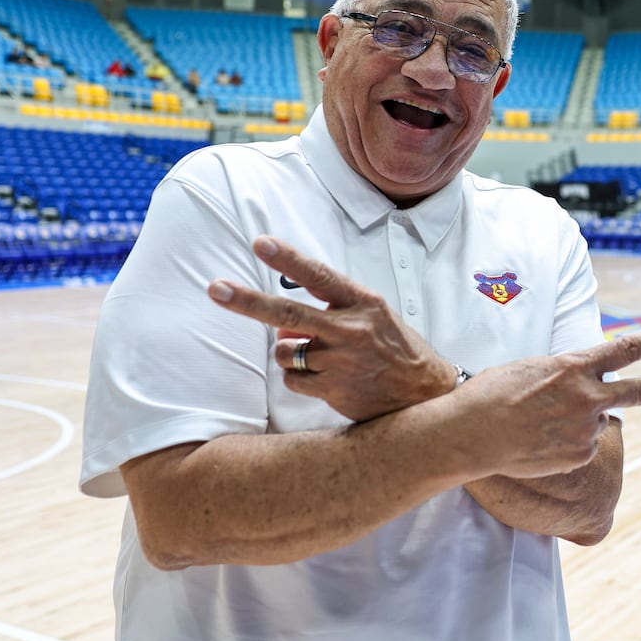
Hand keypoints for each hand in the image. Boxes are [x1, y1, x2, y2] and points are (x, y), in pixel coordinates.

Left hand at [208, 236, 454, 421]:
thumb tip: (281, 325)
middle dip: (247, 301)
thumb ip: (333, 311)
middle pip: (288, 314)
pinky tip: (324, 378)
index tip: (261, 243)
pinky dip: (298, 377)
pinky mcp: (334, 390)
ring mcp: (341, 361)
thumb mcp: (375, 317)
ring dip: (289, 353)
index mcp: (364, 303)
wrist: (425, 396)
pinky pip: (293, 379)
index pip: (319, 276)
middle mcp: (351, 329)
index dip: (288, 258)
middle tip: (215, 288)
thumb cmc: (397, 350)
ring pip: (285, 351)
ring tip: (319, 357)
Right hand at [458, 325, 640, 479]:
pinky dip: (563, 445)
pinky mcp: (579, 456)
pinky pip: (580, 448)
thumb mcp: (534, 369)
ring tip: (538, 423)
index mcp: (576, 367)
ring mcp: (586, 429)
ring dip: (574, 423)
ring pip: (593, 424)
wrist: (475, 431)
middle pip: (639, 392)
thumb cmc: (494, 393)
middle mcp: (588, 397)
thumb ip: (567, 377)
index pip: (624, 349)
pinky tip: (538, 441)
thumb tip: (582, 393)